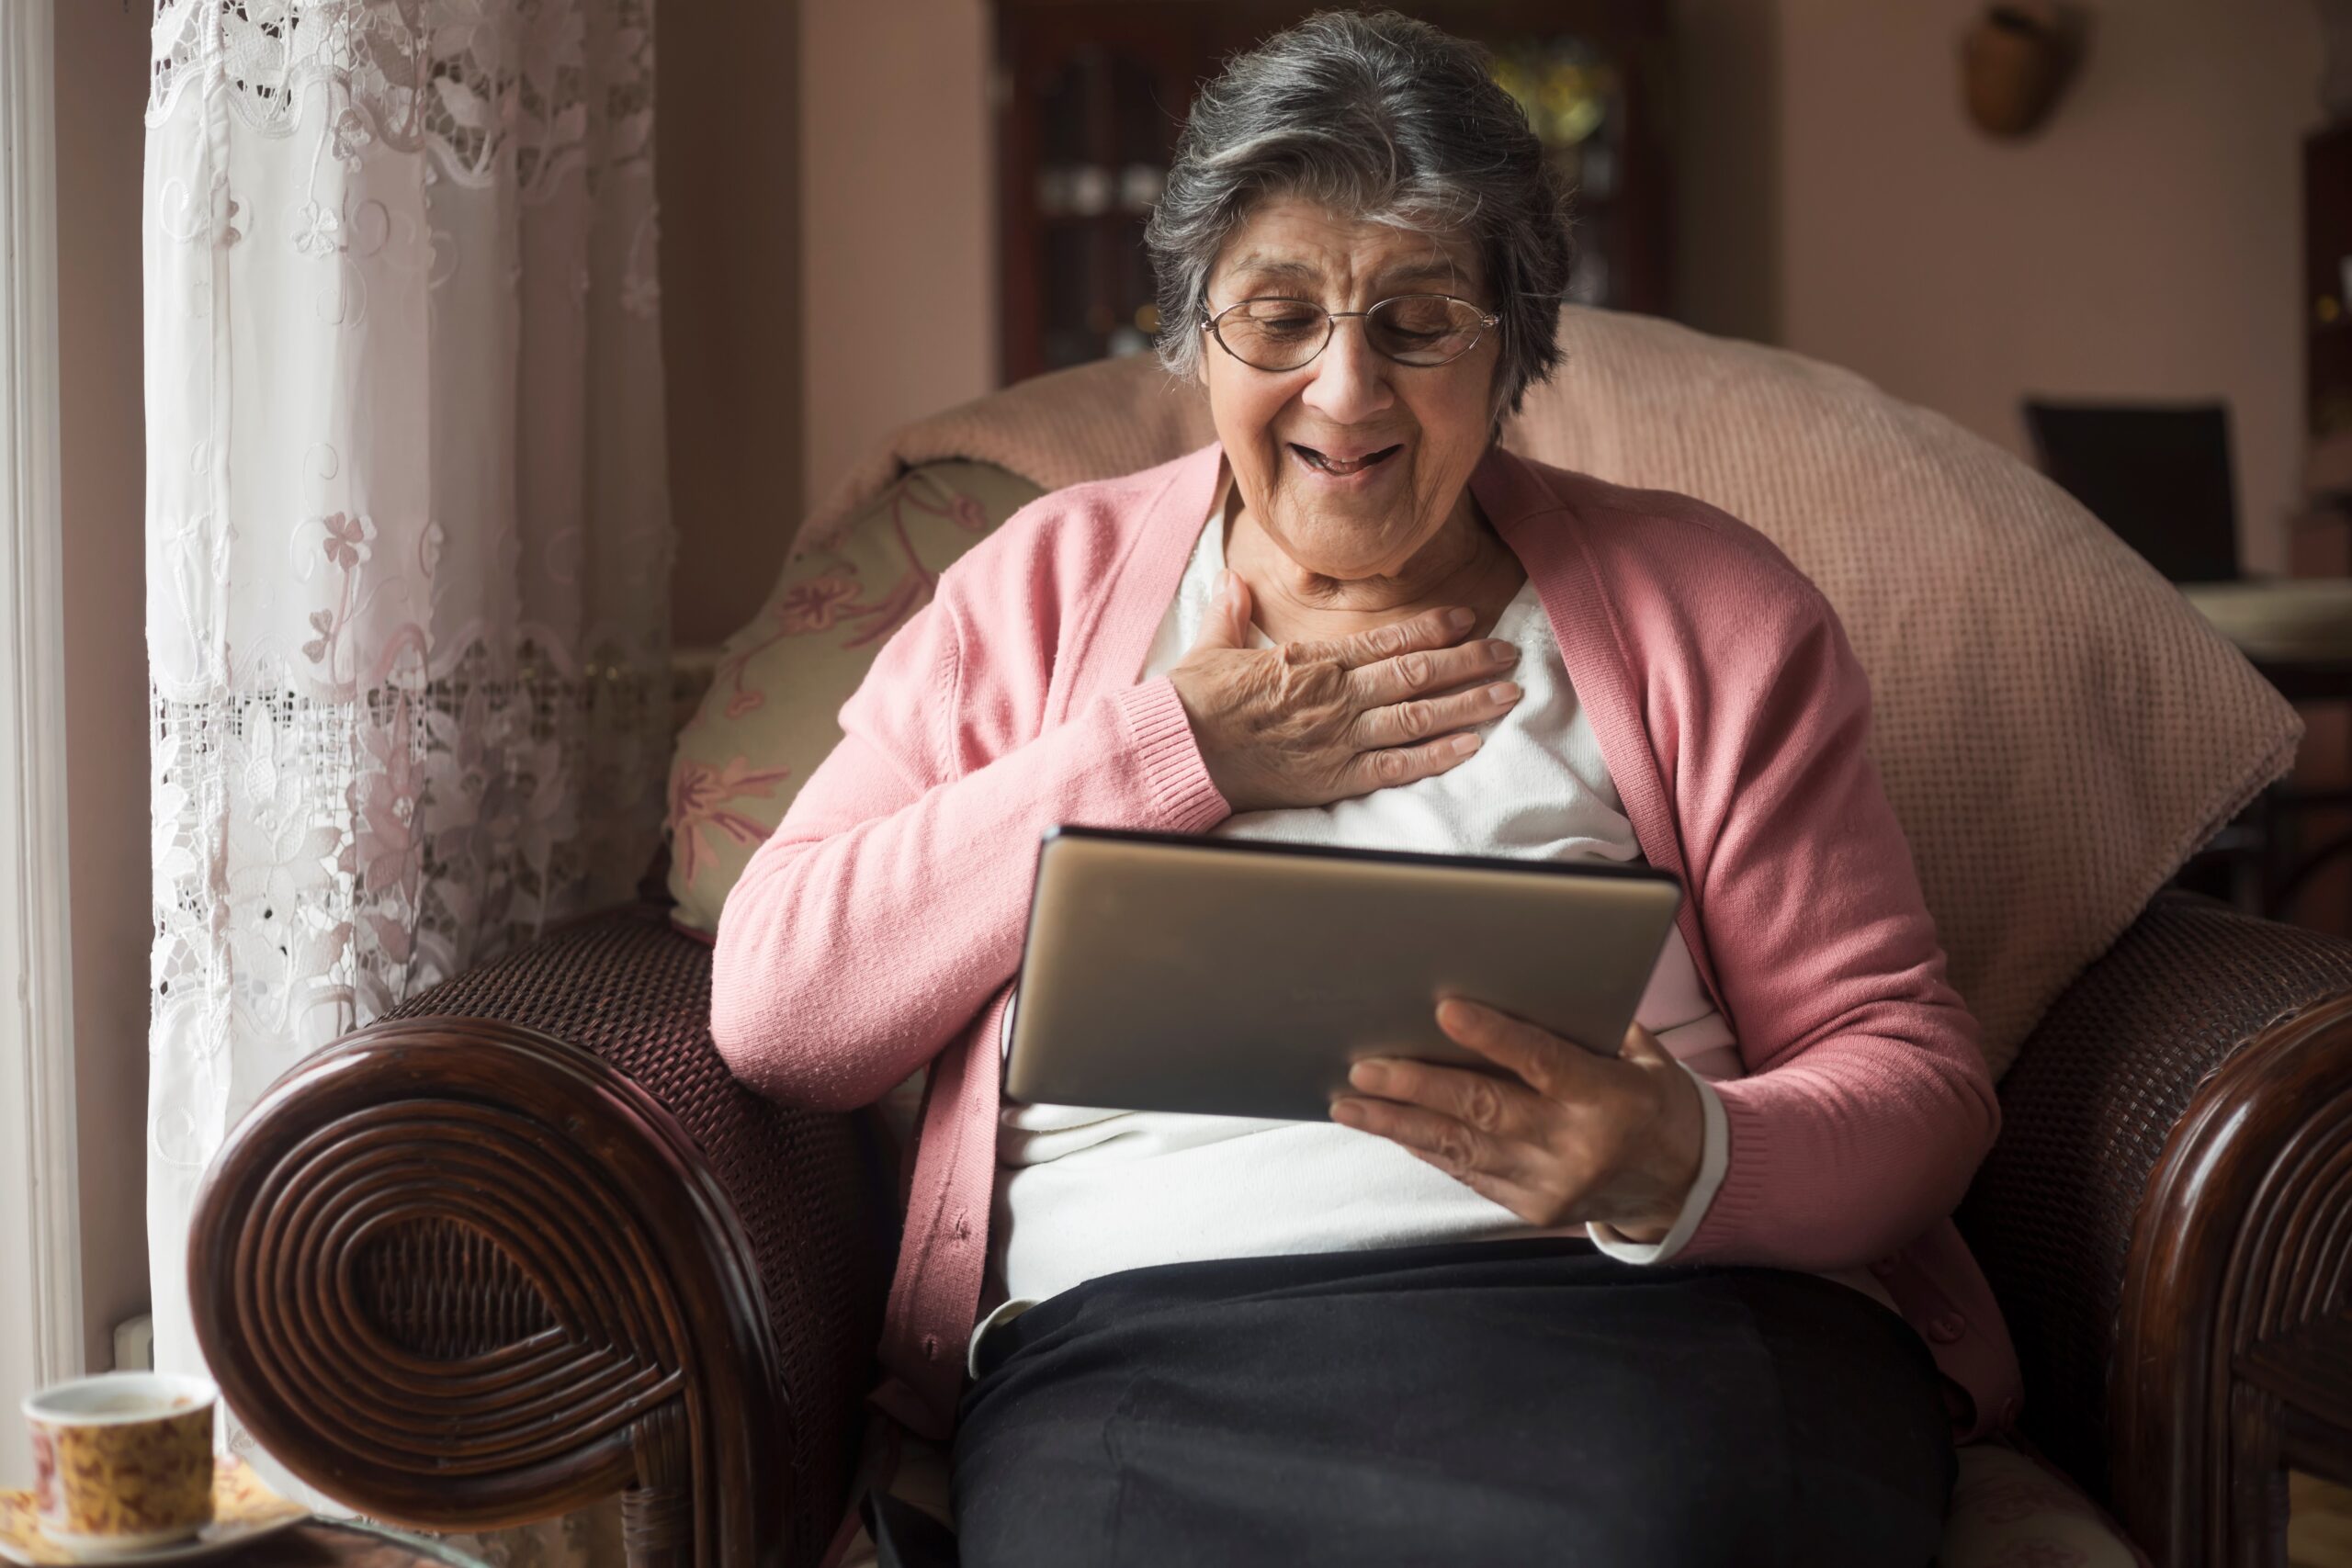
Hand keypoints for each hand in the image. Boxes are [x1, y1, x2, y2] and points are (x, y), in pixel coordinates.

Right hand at [1166, 570, 1523, 814]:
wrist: (1179, 751)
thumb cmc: (1193, 702)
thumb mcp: (1211, 648)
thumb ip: (1231, 612)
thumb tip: (1233, 580)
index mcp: (1313, 660)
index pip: (1387, 639)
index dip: (1433, 627)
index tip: (1467, 618)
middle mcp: (1337, 695)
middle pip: (1418, 674)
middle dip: (1470, 662)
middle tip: (1509, 654)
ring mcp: (1340, 738)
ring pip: (1419, 716)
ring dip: (1469, 705)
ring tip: (1508, 695)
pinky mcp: (1334, 778)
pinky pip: (1397, 766)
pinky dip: (1437, 756)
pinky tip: (1471, 746)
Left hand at [1328, 1000, 1704, 1243]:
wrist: (1685, 1184)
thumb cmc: (1655, 1100)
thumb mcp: (1643, 1057)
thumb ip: (1590, 1026)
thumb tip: (1524, 979)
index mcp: (1609, 1098)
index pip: (1542, 1062)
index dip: (1492, 1036)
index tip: (1444, 1009)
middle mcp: (1576, 1146)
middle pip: (1483, 1110)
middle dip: (1416, 1086)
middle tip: (1363, 1067)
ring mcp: (1551, 1184)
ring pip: (1461, 1148)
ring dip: (1399, 1124)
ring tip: (1349, 1104)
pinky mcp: (1532, 1208)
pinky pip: (1467, 1173)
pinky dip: (1426, 1148)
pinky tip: (1389, 1127)